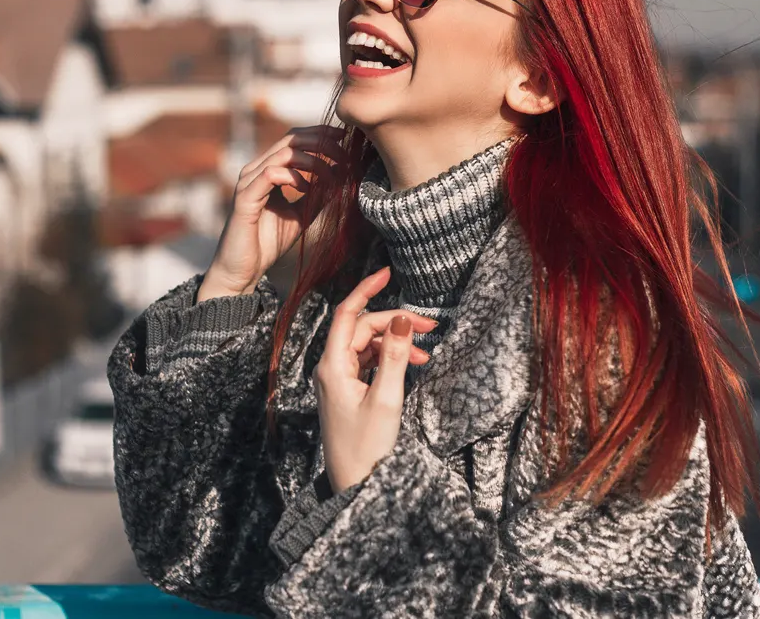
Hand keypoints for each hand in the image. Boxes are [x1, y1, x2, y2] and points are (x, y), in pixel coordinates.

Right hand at [198, 126, 347, 301]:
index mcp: (268, 169)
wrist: (243, 270)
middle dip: (322, 142)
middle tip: (344, 154)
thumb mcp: (302, 213)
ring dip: (313, 161)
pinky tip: (308, 190)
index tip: (345, 139)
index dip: (321, 134)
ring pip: (284, 153)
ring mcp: (249, 181)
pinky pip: (271, 174)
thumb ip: (319, 194)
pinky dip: (294, 177)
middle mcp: (256, 169)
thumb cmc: (269, 242)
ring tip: (330, 175)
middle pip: (291, 138)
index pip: (295, 138)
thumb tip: (343, 174)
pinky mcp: (245, 197)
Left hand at [314, 267, 437, 492]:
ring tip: (425, 354)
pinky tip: (412, 365)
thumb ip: (392, 356)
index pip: (348, 315)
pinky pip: (368, 363)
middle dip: (394, 323)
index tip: (387, 272)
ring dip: (395, 343)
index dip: (367, 290)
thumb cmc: (368, 448)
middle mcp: (331, 369)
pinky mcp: (348, 392)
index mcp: (332, 366)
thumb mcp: (386, 399)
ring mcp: (338, 381)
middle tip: (429, 327)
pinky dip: (389, 359)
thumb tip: (401, 318)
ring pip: (367, 346)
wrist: (353, 487)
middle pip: (361, 329)